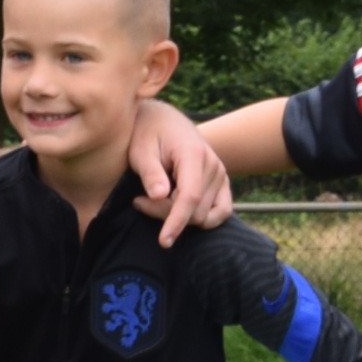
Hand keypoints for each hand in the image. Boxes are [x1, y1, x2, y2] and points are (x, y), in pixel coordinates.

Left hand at [128, 104, 236, 243]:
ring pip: (204, 215)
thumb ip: (150, 172)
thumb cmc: (146, 133)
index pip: (189, 197)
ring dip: (179, 216)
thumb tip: (159, 196)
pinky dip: (201, 218)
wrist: (163, 120)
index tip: (163, 241)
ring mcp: (221, 174)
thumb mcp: (140, 149)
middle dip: (165, 214)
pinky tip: (176, 211)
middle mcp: (213, 165)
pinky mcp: (221, 183)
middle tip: (140, 201)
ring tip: (154, 199)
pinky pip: (221, 212)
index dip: (176, 221)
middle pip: (195, 210)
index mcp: (193, 154)